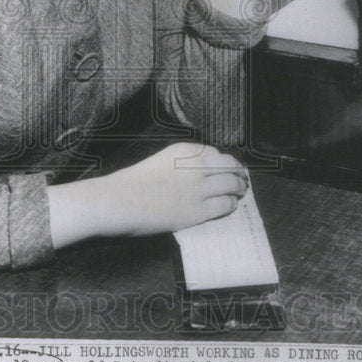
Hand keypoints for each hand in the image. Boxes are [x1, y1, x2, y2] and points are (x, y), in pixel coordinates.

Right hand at [47, 142, 248, 247]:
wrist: (120, 202)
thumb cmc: (132, 183)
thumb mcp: (160, 161)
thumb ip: (180, 165)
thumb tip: (198, 174)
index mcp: (185, 151)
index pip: (215, 153)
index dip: (224, 162)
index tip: (227, 168)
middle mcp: (196, 166)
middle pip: (229, 167)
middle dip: (238, 173)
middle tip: (242, 180)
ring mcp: (199, 189)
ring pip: (232, 185)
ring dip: (239, 189)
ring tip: (240, 192)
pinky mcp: (199, 211)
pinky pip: (225, 205)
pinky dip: (231, 204)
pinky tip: (230, 205)